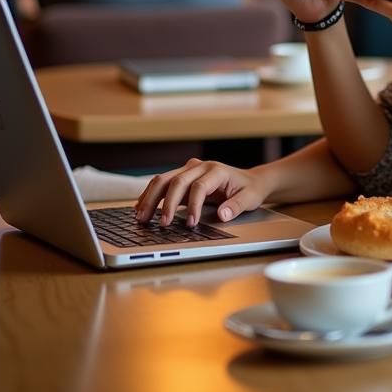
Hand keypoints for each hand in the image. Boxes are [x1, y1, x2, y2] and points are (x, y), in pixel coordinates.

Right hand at [135, 158, 271, 226]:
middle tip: (162, 224)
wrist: (250, 180)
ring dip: (151, 198)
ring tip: (142, 217)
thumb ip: (237, 206)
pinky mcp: (182, 176)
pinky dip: (151, 195)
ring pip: (164, 179)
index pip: (199, 186)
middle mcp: (200, 166)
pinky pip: (162, 183)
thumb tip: (222, 215)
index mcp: (217, 170)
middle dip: (166, 203)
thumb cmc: (249, 189)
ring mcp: (189, 169)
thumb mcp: (250, 198)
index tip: (191, 224)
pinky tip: (141, 207)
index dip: (193, 205)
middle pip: (177, 180)